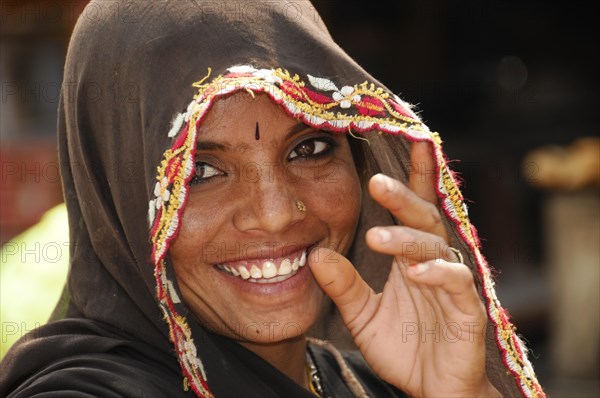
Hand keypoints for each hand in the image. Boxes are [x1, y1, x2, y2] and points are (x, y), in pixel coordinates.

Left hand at [309, 142, 499, 396]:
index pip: (412, 210)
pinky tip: (416, 272)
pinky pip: (456, 282)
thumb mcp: (362, 314)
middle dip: (403, 197)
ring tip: (378, 237)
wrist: (431, 389)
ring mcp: (453, 283)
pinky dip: (438, 274)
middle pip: (423, 219)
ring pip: (435, 246)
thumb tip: (314, 255)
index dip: (413, 177)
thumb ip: (343, 285)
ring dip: (408, 239)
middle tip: (376, 182)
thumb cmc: (402, 347)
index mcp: (410, 257)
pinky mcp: (467, 309)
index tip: (407, 141)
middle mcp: (433, 262)